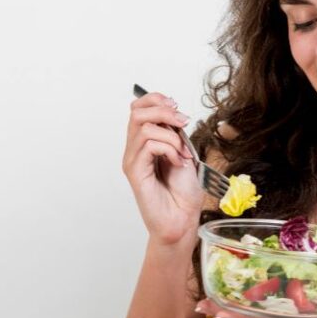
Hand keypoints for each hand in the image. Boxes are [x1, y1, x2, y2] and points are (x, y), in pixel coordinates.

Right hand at [122, 91, 205, 245]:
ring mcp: (133, 160)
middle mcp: (134, 150)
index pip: (138, 108)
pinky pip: (149, 145)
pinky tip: (178, 162)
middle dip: (164, 111)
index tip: (176, 105)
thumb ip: (174, 134)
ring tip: (183, 153)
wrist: (182, 219)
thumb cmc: (184, 192)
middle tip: (183, 123)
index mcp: (145, 143)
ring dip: (171, 136)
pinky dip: (169, 149)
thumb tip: (174, 114)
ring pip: (144, 127)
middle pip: (137, 112)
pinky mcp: (135, 172)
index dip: (155, 99)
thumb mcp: (183, 153)